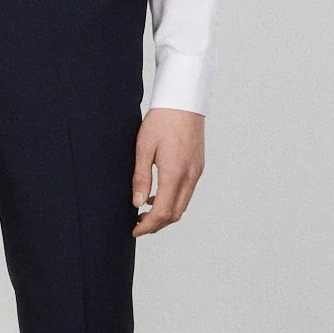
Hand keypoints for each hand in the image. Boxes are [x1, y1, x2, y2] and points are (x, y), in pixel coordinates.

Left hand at [131, 107, 204, 235]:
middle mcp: (189, 176)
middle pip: (175, 214)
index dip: (148, 226)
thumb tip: (136, 203)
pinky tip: (157, 195)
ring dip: (165, 214)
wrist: (183, 102)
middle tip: (138, 224)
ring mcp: (196, 172)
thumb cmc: (161, 121)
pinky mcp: (198, 167)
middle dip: (156, 225)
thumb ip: (141, 177)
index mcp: (174, 173)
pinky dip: (173, 201)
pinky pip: (187, 193)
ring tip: (145, 212)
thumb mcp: (143, 148)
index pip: (162, 211)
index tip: (135, 230)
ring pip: (182, 205)